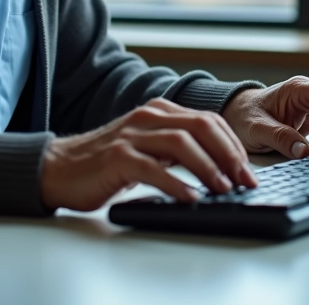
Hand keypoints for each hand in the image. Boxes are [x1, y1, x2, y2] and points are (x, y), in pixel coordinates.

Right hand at [40, 97, 257, 210]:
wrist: (59, 168)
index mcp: (160, 111)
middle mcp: (148, 116)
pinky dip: (176, 183)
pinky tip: (190, 198)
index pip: (209, 121)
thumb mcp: (148, 147)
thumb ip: (177, 148)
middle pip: (202, 127)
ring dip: (208, 168)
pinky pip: (153, 168)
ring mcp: (132, 135)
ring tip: (223, 189)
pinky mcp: (116, 157)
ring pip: (181, 144)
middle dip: (229, 154)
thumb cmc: (107, 163)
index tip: (249, 171)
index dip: (234, 146)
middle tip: (244, 181)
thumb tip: (222, 169)